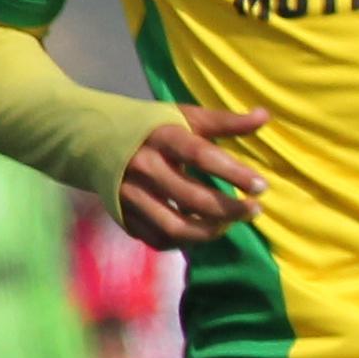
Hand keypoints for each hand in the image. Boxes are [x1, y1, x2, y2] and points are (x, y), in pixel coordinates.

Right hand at [116, 107, 270, 249]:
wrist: (93, 140)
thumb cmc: (153, 128)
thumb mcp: (185, 117)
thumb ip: (225, 122)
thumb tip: (265, 116)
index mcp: (162, 137)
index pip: (202, 155)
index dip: (233, 173)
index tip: (261, 187)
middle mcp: (144, 166)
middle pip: (191, 197)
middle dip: (229, 209)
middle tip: (254, 210)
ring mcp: (130, 194)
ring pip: (174, 226)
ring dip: (208, 231)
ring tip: (230, 224)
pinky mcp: (123, 214)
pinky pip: (157, 238)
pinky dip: (184, 242)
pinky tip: (202, 231)